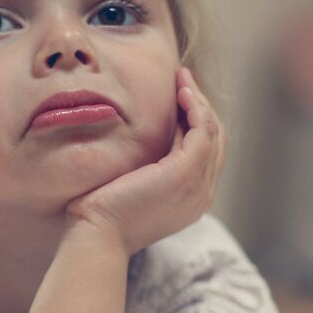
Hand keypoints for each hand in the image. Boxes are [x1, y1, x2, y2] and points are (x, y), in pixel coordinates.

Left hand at [66, 67, 225, 255]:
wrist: (97, 234)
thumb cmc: (101, 215)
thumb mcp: (133, 189)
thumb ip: (146, 170)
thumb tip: (142, 143)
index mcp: (191, 200)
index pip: (206, 154)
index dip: (196, 122)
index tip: (180, 98)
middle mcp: (202, 195)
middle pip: (216, 140)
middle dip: (202, 106)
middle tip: (183, 80)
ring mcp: (199, 185)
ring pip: (212, 132)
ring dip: (199, 101)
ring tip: (182, 79)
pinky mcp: (187, 172)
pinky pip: (203, 131)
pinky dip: (196, 108)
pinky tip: (182, 92)